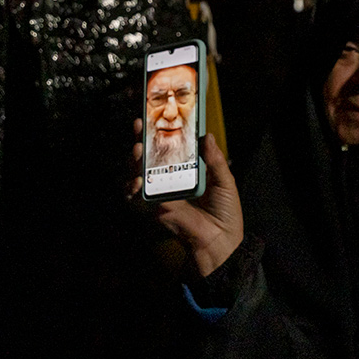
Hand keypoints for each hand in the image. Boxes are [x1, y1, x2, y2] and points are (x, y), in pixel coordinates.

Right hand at [130, 119, 244, 277]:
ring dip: (134, 159)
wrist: (220, 242)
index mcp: (189, 171)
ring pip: (139, 172)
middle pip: (151, 156)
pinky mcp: (154, 208)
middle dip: (141, 139)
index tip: (157, 117)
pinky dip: (133, 187)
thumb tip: (207, 135)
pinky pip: (136, 196)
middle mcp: (172, 179)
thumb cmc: (225, 213)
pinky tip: (137, 180)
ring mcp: (161, 193)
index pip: (171, 147)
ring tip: (137, 149)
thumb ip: (214, 159)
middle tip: (139, 125)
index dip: (162, 133)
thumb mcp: (224, 181)